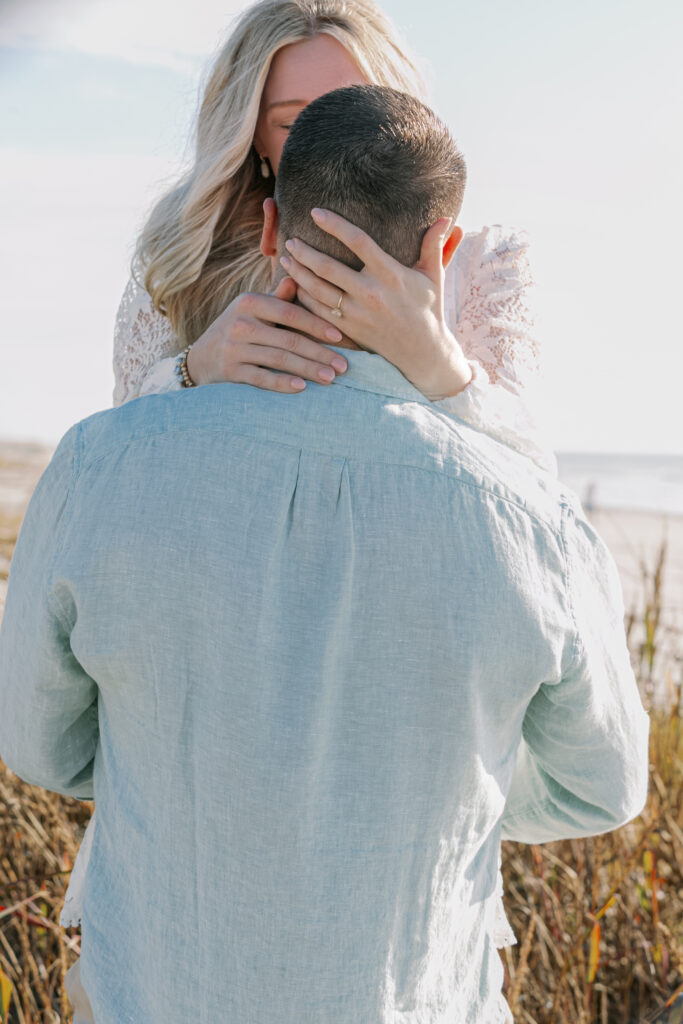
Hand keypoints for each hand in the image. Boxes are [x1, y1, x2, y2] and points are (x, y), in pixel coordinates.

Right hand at [186, 277, 348, 392]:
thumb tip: (296, 278)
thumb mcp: (252, 310)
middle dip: (320, 353)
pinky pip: (261, 378)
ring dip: (308, 370)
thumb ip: (275, 298)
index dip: (317, 325)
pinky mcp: (230, 370)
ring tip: (330, 378)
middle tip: (344, 366)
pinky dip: (282, 383)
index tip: (340, 337)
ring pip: (279, 359)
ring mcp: (234, 347)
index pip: (290, 313)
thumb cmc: (237, 330)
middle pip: (289, 339)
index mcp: (250, 302)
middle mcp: (241, 322)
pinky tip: (302, 388)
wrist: (200, 358)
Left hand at [278, 208, 472, 400]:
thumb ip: (433, 245)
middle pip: (328, 267)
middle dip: (304, 252)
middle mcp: (371, 293)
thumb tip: (445, 217)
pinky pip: (318, 312)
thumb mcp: (433, 276)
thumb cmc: (428, 310)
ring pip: (318, 290)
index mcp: (391, 274)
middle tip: (291, 240)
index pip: (358, 242)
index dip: (335, 225)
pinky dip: (303, 299)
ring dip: (298, 274)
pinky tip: (294, 286)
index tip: (316, 213)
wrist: (423, 352)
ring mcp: (358, 314)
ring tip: (286, 259)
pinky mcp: (350, 330)